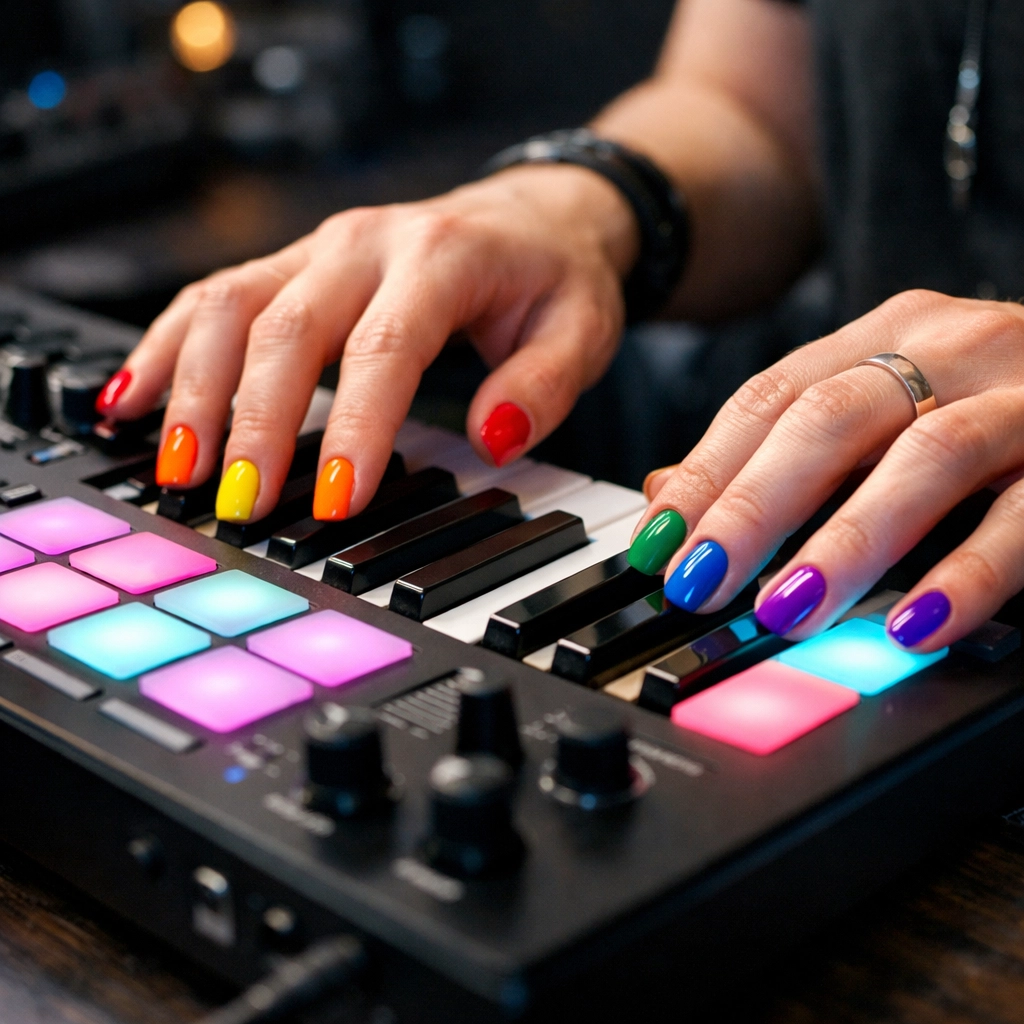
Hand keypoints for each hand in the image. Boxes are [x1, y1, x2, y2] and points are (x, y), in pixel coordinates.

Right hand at [97, 164, 637, 521]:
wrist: (532, 216)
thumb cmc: (552, 276)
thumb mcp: (583, 329)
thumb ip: (544, 385)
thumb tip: (494, 439)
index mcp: (442, 258)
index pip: (386, 345)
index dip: (355, 425)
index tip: (336, 498)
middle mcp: (367, 244)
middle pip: (286, 325)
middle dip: (254, 421)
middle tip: (237, 502)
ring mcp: (320, 249)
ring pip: (231, 305)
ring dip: (194, 388)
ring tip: (175, 468)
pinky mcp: (292, 265)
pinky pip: (213, 297)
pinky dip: (169, 348)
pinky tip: (135, 399)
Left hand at [630, 289, 1023, 651]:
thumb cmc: (990, 406)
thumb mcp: (885, 411)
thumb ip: (787, 451)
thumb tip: (667, 493)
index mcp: (885, 339)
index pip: (769, 398)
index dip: (704, 473)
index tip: (656, 545)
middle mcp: (951, 348)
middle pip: (829, 419)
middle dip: (752, 507)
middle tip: (699, 582)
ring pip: (926, 457)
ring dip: (848, 541)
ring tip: (787, 608)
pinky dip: (967, 573)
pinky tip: (914, 626)